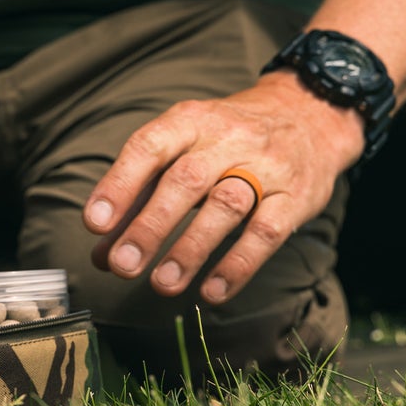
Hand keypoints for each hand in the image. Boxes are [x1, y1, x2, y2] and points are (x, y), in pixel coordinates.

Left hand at [82, 71, 364, 303]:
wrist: (310, 114)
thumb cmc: (231, 140)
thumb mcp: (186, 150)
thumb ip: (142, 199)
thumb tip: (102, 254)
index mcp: (192, 120)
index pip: (150, 147)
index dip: (120, 184)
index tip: (95, 223)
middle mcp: (228, 138)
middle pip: (185, 181)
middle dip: (150, 226)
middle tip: (124, 266)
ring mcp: (266, 166)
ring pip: (225, 206)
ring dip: (190, 249)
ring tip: (163, 284)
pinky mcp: (296, 196)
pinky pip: (266, 232)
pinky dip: (238, 264)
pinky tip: (212, 291)